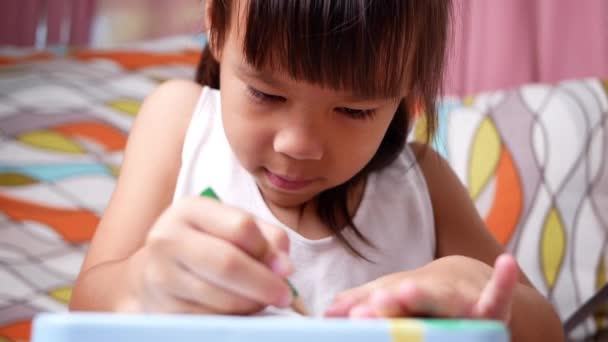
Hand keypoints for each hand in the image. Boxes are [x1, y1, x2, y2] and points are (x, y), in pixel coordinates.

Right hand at [116, 196, 293, 313]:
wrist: (155, 269)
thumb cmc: (205, 243)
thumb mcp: (232, 226)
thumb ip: (267, 237)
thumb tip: (284, 266)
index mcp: (189, 209)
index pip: (241, 227)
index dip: (269, 250)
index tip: (286, 268)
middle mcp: (168, 238)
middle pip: (227, 263)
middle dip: (264, 283)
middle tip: (285, 295)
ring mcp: (160, 276)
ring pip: (220, 297)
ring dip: (251, 303)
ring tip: (263, 300)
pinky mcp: (161, 309)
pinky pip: (208, 318)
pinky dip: (233, 318)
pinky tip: (240, 309)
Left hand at [325, 254, 518, 322]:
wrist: (467, 281)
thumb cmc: (424, 296)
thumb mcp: (393, 295)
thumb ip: (362, 302)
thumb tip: (327, 313)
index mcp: (406, 295)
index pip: (386, 302)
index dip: (371, 308)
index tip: (353, 316)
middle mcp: (432, 296)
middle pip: (413, 299)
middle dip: (394, 303)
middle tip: (377, 304)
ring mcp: (461, 301)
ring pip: (445, 302)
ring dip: (427, 297)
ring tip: (407, 291)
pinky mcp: (492, 309)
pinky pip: (498, 298)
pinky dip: (502, 283)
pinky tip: (505, 264)